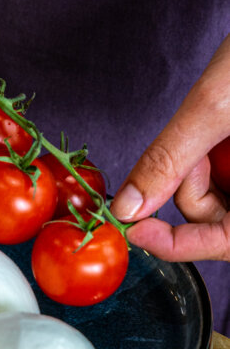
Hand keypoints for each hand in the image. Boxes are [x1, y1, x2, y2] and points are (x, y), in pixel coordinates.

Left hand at [110, 36, 229, 260]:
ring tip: (216, 122)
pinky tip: (220, 122)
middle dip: (192, 187)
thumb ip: (170, 160)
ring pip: (223, 195)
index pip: (227, 243)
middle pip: (222, 219)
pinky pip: (229, 171)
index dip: (178, 245)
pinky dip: (212, 153)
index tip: (135, 229)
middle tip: (194, 145)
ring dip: (202, 166)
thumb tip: (129, 209)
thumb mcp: (217, 104)